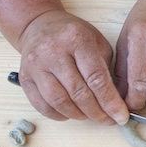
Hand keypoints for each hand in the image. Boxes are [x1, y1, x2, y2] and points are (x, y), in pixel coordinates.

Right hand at [16, 9, 131, 124]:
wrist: (38, 26)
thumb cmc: (72, 36)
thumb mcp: (96, 42)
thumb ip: (106, 69)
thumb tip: (116, 102)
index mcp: (77, 39)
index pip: (96, 78)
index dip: (110, 101)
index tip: (120, 116)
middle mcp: (53, 51)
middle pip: (78, 92)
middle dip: (97, 112)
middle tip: (108, 121)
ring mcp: (36, 65)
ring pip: (59, 101)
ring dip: (78, 115)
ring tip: (90, 116)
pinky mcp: (25, 78)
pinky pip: (42, 105)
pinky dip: (59, 115)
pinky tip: (70, 113)